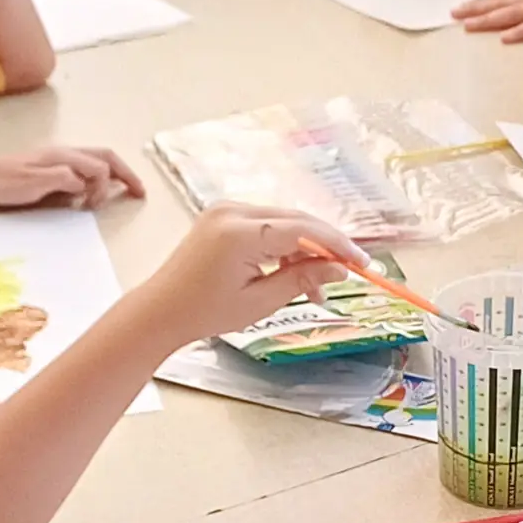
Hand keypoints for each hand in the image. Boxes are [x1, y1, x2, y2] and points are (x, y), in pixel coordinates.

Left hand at [0, 147, 146, 209]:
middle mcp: (65, 153)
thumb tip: (86, 183)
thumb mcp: (34, 183)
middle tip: (140, 192)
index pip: (99, 167)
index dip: (104, 187)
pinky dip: (98, 178)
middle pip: (105, 157)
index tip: (93, 207)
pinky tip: (94, 192)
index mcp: (63, 156)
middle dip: (125, 173)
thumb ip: (64, 179)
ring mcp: (59, 159)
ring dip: (114, 174)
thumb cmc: (3, 182)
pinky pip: (84, 168)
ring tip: (124, 190)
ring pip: (96, 161)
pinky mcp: (52, 167)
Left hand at [136, 205, 359, 346]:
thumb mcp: (260, 301)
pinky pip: (266, 224)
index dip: (337, 245)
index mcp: (240, 233)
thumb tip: (339, 270)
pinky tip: (292, 272)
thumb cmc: (205, 312)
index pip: (303, 229)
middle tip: (347, 272)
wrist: (162, 310)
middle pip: (296, 219)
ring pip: (283, 221)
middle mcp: (232, 212)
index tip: (361, 263)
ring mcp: (226, 210)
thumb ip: (301, 279)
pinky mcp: (223, 215)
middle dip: (325, 246)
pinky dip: (283, 245)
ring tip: (316, 288)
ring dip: (304, 248)